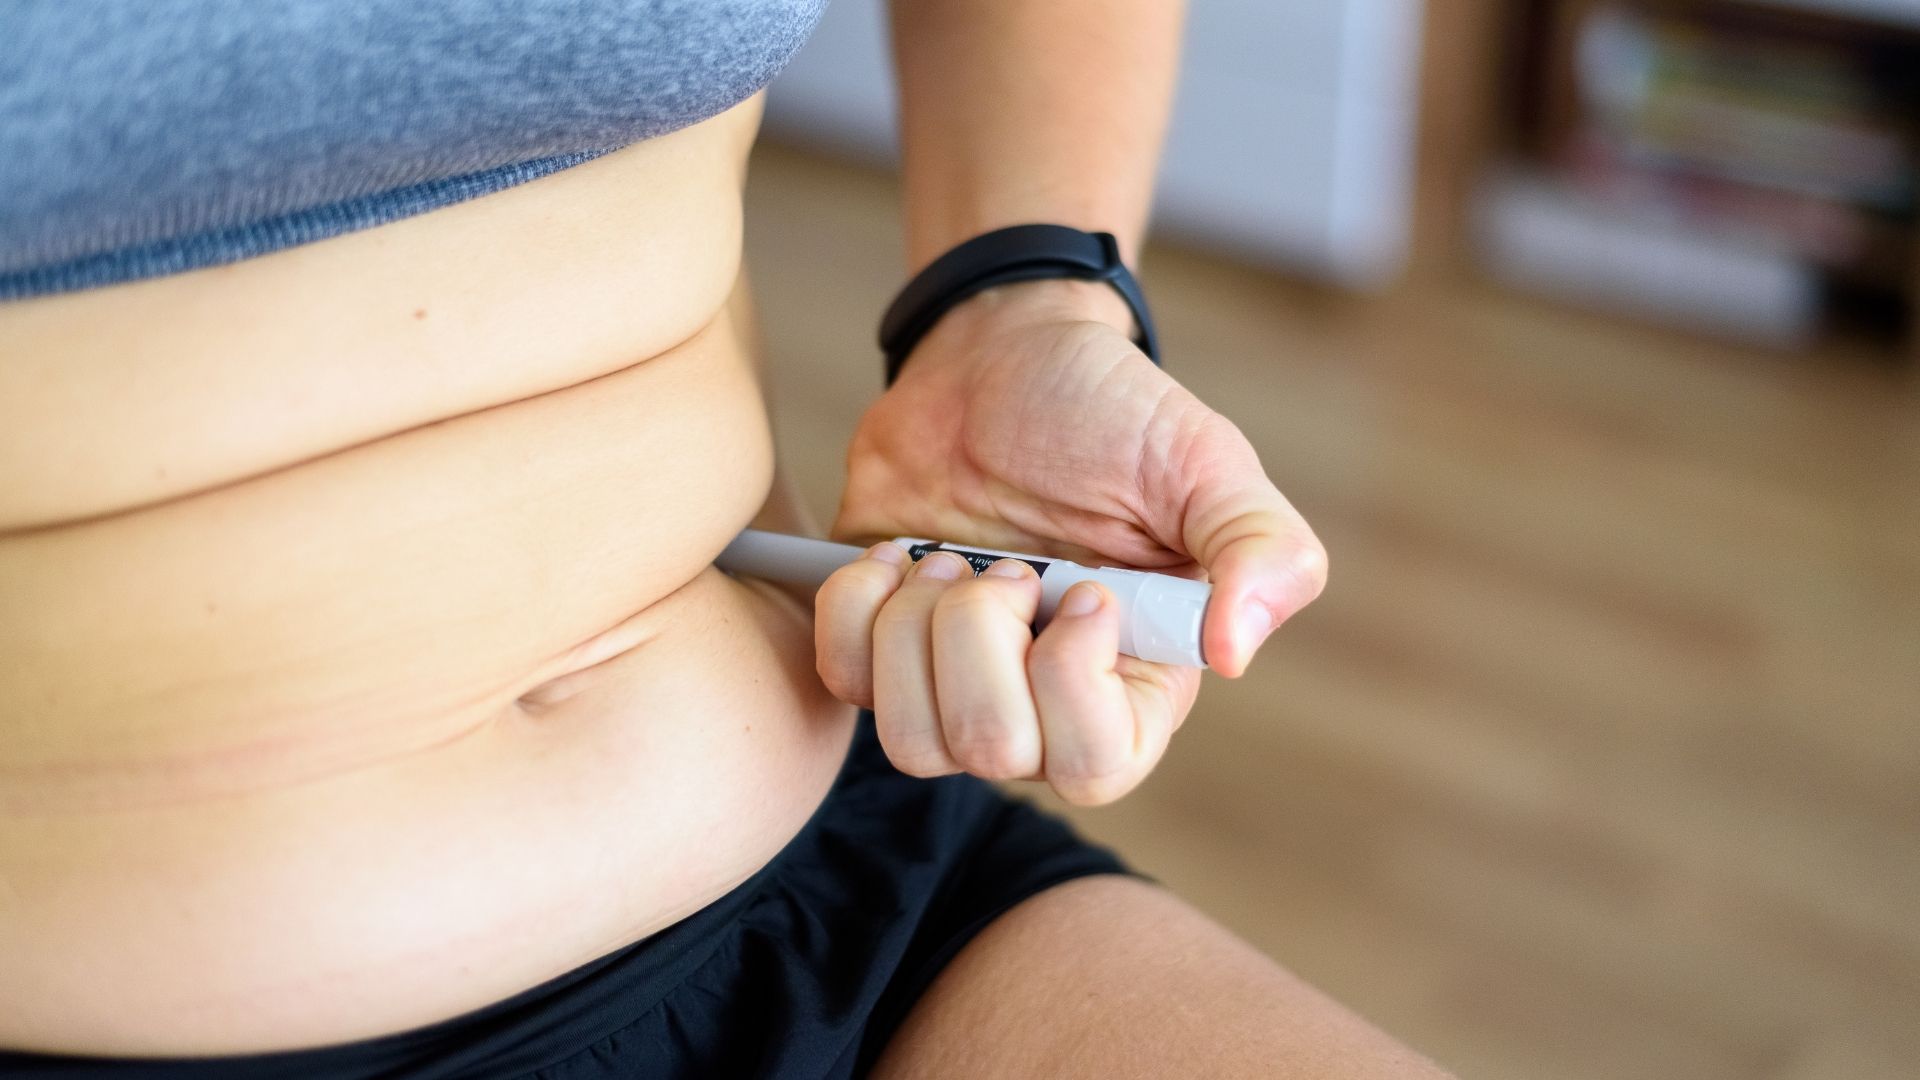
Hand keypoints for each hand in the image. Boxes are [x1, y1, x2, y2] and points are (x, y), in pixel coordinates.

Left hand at [816, 280, 1325, 803]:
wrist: (1002, 355)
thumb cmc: (1112, 411)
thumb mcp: (1206, 460)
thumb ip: (1261, 549)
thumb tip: (1234, 650)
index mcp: (1137, 676)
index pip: (1097, 767)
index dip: (1073, 688)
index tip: (1084, 589)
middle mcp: (1044, 698)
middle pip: (995, 754)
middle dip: (982, 638)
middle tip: (1007, 563)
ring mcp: (957, 680)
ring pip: (912, 741)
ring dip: (916, 631)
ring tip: (947, 558)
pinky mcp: (882, 645)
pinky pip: (843, 681)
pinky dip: (856, 610)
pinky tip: (893, 556)